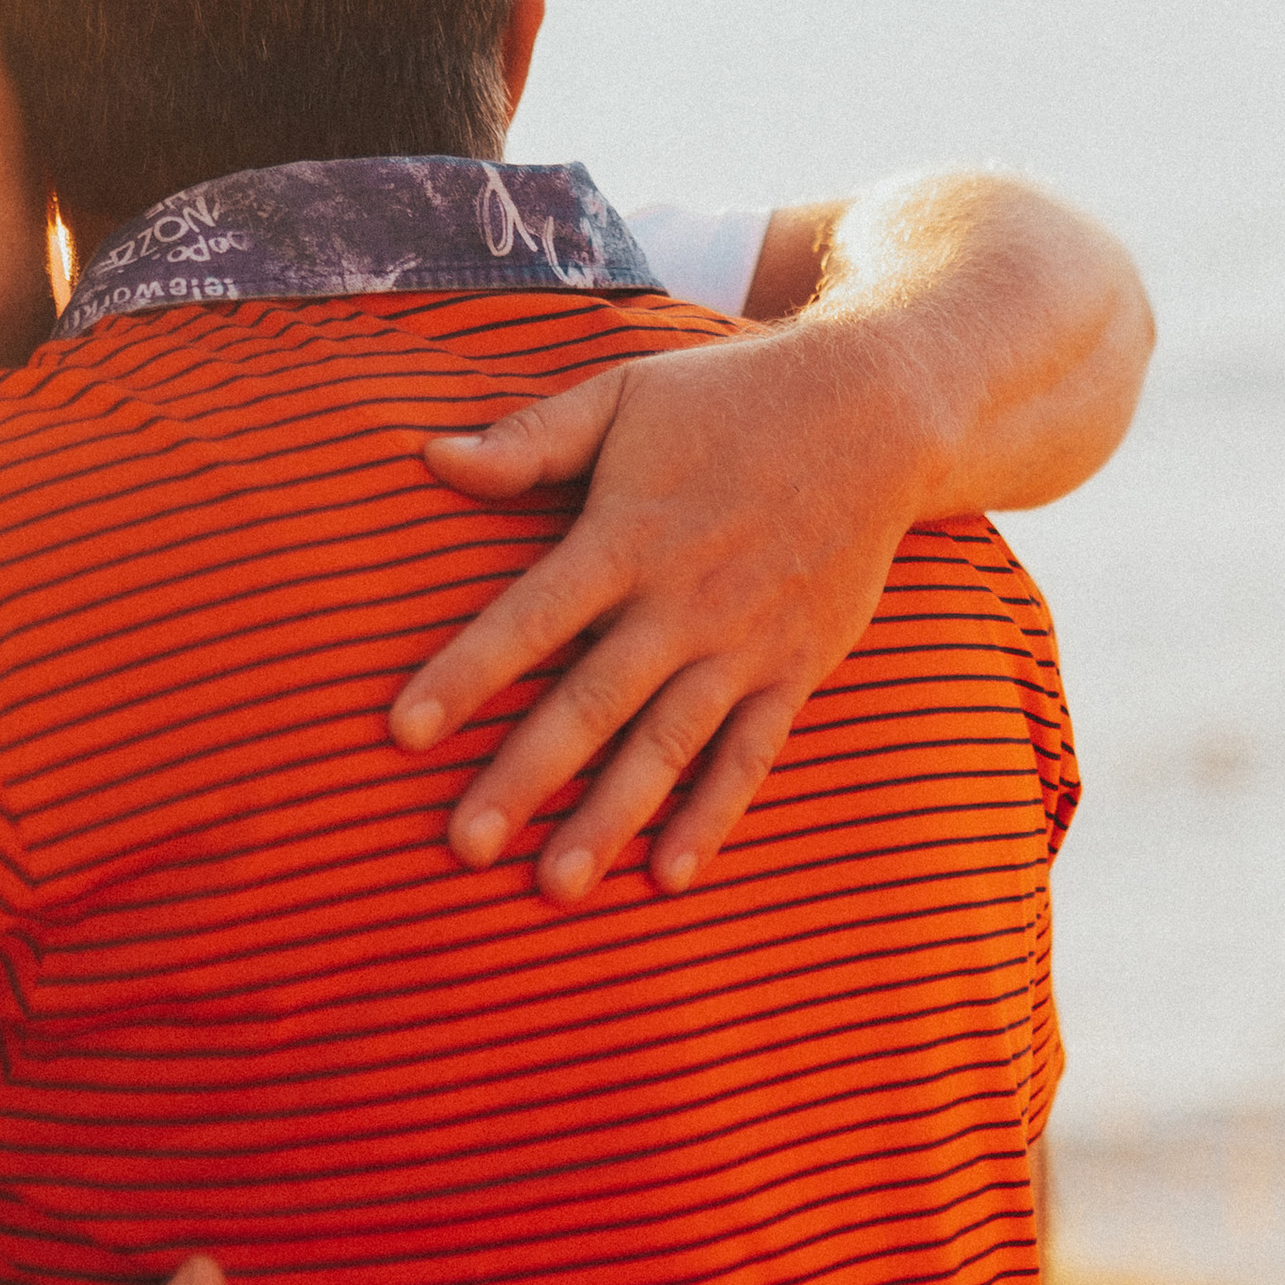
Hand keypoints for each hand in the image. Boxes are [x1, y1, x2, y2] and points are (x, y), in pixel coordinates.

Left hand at [388, 333, 918, 904]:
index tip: (403, 732)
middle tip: (464, 847)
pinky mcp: (796, 668)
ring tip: (554, 887)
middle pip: (591, 703)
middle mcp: (683, 601)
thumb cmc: (729, 400)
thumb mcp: (624, 397)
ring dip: (610, 819)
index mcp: (627, 536)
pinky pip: (749, 755)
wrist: (880, 412)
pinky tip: (670, 876)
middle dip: (525, 778)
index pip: (530, 618)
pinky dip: (713, 816)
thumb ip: (531, 441)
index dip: (466, 674)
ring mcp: (744, 644)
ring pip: (666, 747)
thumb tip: (432, 457)